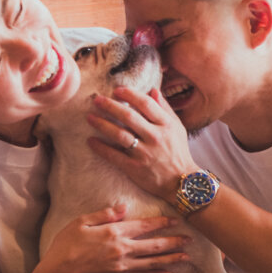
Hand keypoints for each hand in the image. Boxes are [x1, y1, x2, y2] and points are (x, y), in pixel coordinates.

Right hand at [37, 204, 189, 272]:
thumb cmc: (66, 244)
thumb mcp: (81, 222)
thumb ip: (104, 214)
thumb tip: (123, 207)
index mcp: (113, 232)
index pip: (143, 226)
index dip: (161, 223)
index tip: (176, 220)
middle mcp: (122, 249)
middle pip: (154, 245)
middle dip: (173, 241)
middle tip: (190, 239)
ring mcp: (122, 265)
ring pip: (152, 261)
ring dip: (171, 259)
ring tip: (186, 257)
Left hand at [85, 86, 195, 200]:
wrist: (181, 182)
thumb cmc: (178, 152)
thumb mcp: (177, 128)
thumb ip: (165, 109)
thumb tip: (153, 90)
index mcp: (165, 125)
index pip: (146, 104)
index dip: (130, 95)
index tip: (117, 90)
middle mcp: (155, 137)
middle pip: (129, 117)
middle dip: (110, 106)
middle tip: (97, 100)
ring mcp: (144, 153)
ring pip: (119, 134)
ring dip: (102, 124)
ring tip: (89, 117)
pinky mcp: (134, 168)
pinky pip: (114, 156)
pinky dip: (101, 148)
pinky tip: (90, 141)